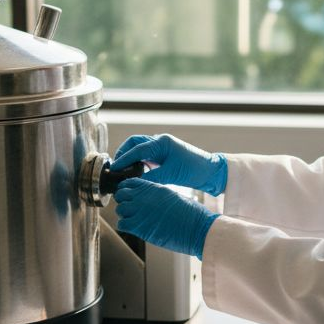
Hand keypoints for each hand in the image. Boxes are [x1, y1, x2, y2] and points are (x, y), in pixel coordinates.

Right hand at [111, 134, 227, 194]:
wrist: (210, 171)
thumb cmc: (193, 170)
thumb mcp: (170, 175)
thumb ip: (150, 178)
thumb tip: (133, 182)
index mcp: (162, 142)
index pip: (137, 149)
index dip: (123, 159)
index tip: (113, 169)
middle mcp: (160, 141)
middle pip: (134, 143)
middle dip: (124, 153)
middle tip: (116, 168)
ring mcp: (162, 147)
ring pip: (139, 147)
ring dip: (130, 156)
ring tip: (123, 170)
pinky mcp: (164, 154)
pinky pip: (146, 154)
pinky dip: (137, 160)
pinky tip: (134, 171)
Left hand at [113, 179, 218, 258]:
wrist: (197, 228)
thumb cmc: (191, 215)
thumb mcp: (173, 197)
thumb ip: (158, 196)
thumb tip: (150, 200)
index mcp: (154, 188)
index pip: (130, 182)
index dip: (126, 189)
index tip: (128, 196)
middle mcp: (144, 197)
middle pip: (121, 195)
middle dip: (123, 201)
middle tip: (130, 209)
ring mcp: (140, 211)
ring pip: (119, 210)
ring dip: (124, 215)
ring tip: (134, 220)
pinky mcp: (139, 227)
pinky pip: (122, 224)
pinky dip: (125, 227)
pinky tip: (135, 229)